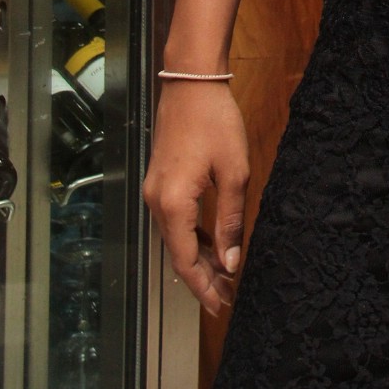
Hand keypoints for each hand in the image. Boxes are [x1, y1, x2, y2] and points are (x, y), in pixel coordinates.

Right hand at [142, 81, 248, 316]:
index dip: (203, 286)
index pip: (186, 260)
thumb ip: (230, 219)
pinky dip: (192, 237)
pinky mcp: (160, 181)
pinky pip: (174, 220)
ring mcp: (155, 191)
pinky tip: (210, 244)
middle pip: (178, 253)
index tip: (220, 306)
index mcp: (173, 204)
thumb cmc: (216, 123)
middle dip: (201, 278)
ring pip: (175, 238)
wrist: (191, 83)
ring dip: (197, 258)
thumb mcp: (234, 172)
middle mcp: (156, 202)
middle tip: (225, 298)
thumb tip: (230, 261)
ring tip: (222, 277)